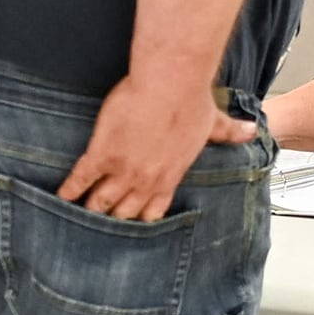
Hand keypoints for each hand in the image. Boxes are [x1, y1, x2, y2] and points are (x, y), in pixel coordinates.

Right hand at [63, 70, 256, 221]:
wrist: (170, 83)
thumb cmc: (191, 100)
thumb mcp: (213, 122)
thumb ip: (230, 133)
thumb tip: (253, 131)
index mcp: (169, 176)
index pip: (153, 210)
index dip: (141, 219)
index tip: (133, 226)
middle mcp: (145, 180)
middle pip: (125, 212)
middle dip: (113, 221)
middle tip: (100, 231)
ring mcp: (122, 170)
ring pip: (102, 201)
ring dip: (91, 211)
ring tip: (77, 220)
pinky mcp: (102, 153)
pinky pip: (81, 178)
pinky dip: (69, 190)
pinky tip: (60, 198)